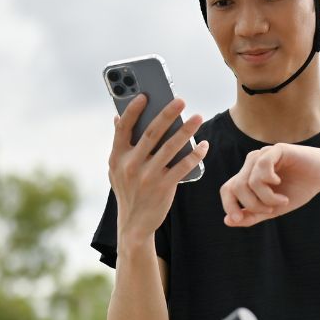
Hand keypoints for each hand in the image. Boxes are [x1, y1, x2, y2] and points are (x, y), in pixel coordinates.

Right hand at [108, 94, 208, 242]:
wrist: (134, 224)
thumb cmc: (128, 190)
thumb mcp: (116, 168)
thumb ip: (119, 144)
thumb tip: (117, 117)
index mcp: (117, 156)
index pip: (123, 127)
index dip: (133, 109)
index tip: (146, 95)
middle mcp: (130, 164)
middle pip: (152, 133)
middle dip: (168, 114)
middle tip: (181, 100)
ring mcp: (147, 176)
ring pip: (170, 147)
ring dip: (186, 130)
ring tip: (198, 117)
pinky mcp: (163, 187)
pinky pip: (183, 166)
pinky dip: (195, 154)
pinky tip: (203, 145)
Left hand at [219, 143, 319, 227]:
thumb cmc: (298, 190)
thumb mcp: (274, 209)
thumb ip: (252, 215)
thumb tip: (227, 221)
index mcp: (249, 177)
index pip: (228, 189)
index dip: (229, 205)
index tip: (237, 219)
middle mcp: (252, 165)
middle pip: (236, 187)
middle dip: (252, 205)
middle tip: (272, 209)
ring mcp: (263, 155)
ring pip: (249, 181)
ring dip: (266, 197)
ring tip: (282, 200)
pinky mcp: (275, 150)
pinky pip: (262, 167)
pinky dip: (269, 181)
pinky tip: (279, 183)